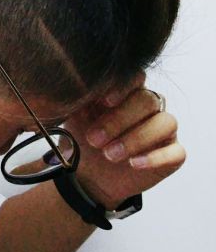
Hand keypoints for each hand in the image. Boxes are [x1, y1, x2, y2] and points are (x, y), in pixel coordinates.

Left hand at [62, 71, 186, 209]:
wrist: (88, 175)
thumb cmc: (83, 138)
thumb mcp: (75, 116)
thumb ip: (80, 98)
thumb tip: (76, 84)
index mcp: (125, 90)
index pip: (134, 77)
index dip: (122, 86)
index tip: (105, 101)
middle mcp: (148, 105)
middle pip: (147, 100)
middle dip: (119, 119)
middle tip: (95, 138)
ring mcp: (163, 129)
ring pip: (166, 122)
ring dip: (136, 138)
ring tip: (110, 154)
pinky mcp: (172, 154)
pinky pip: (176, 152)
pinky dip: (155, 157)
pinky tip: (134, 163)